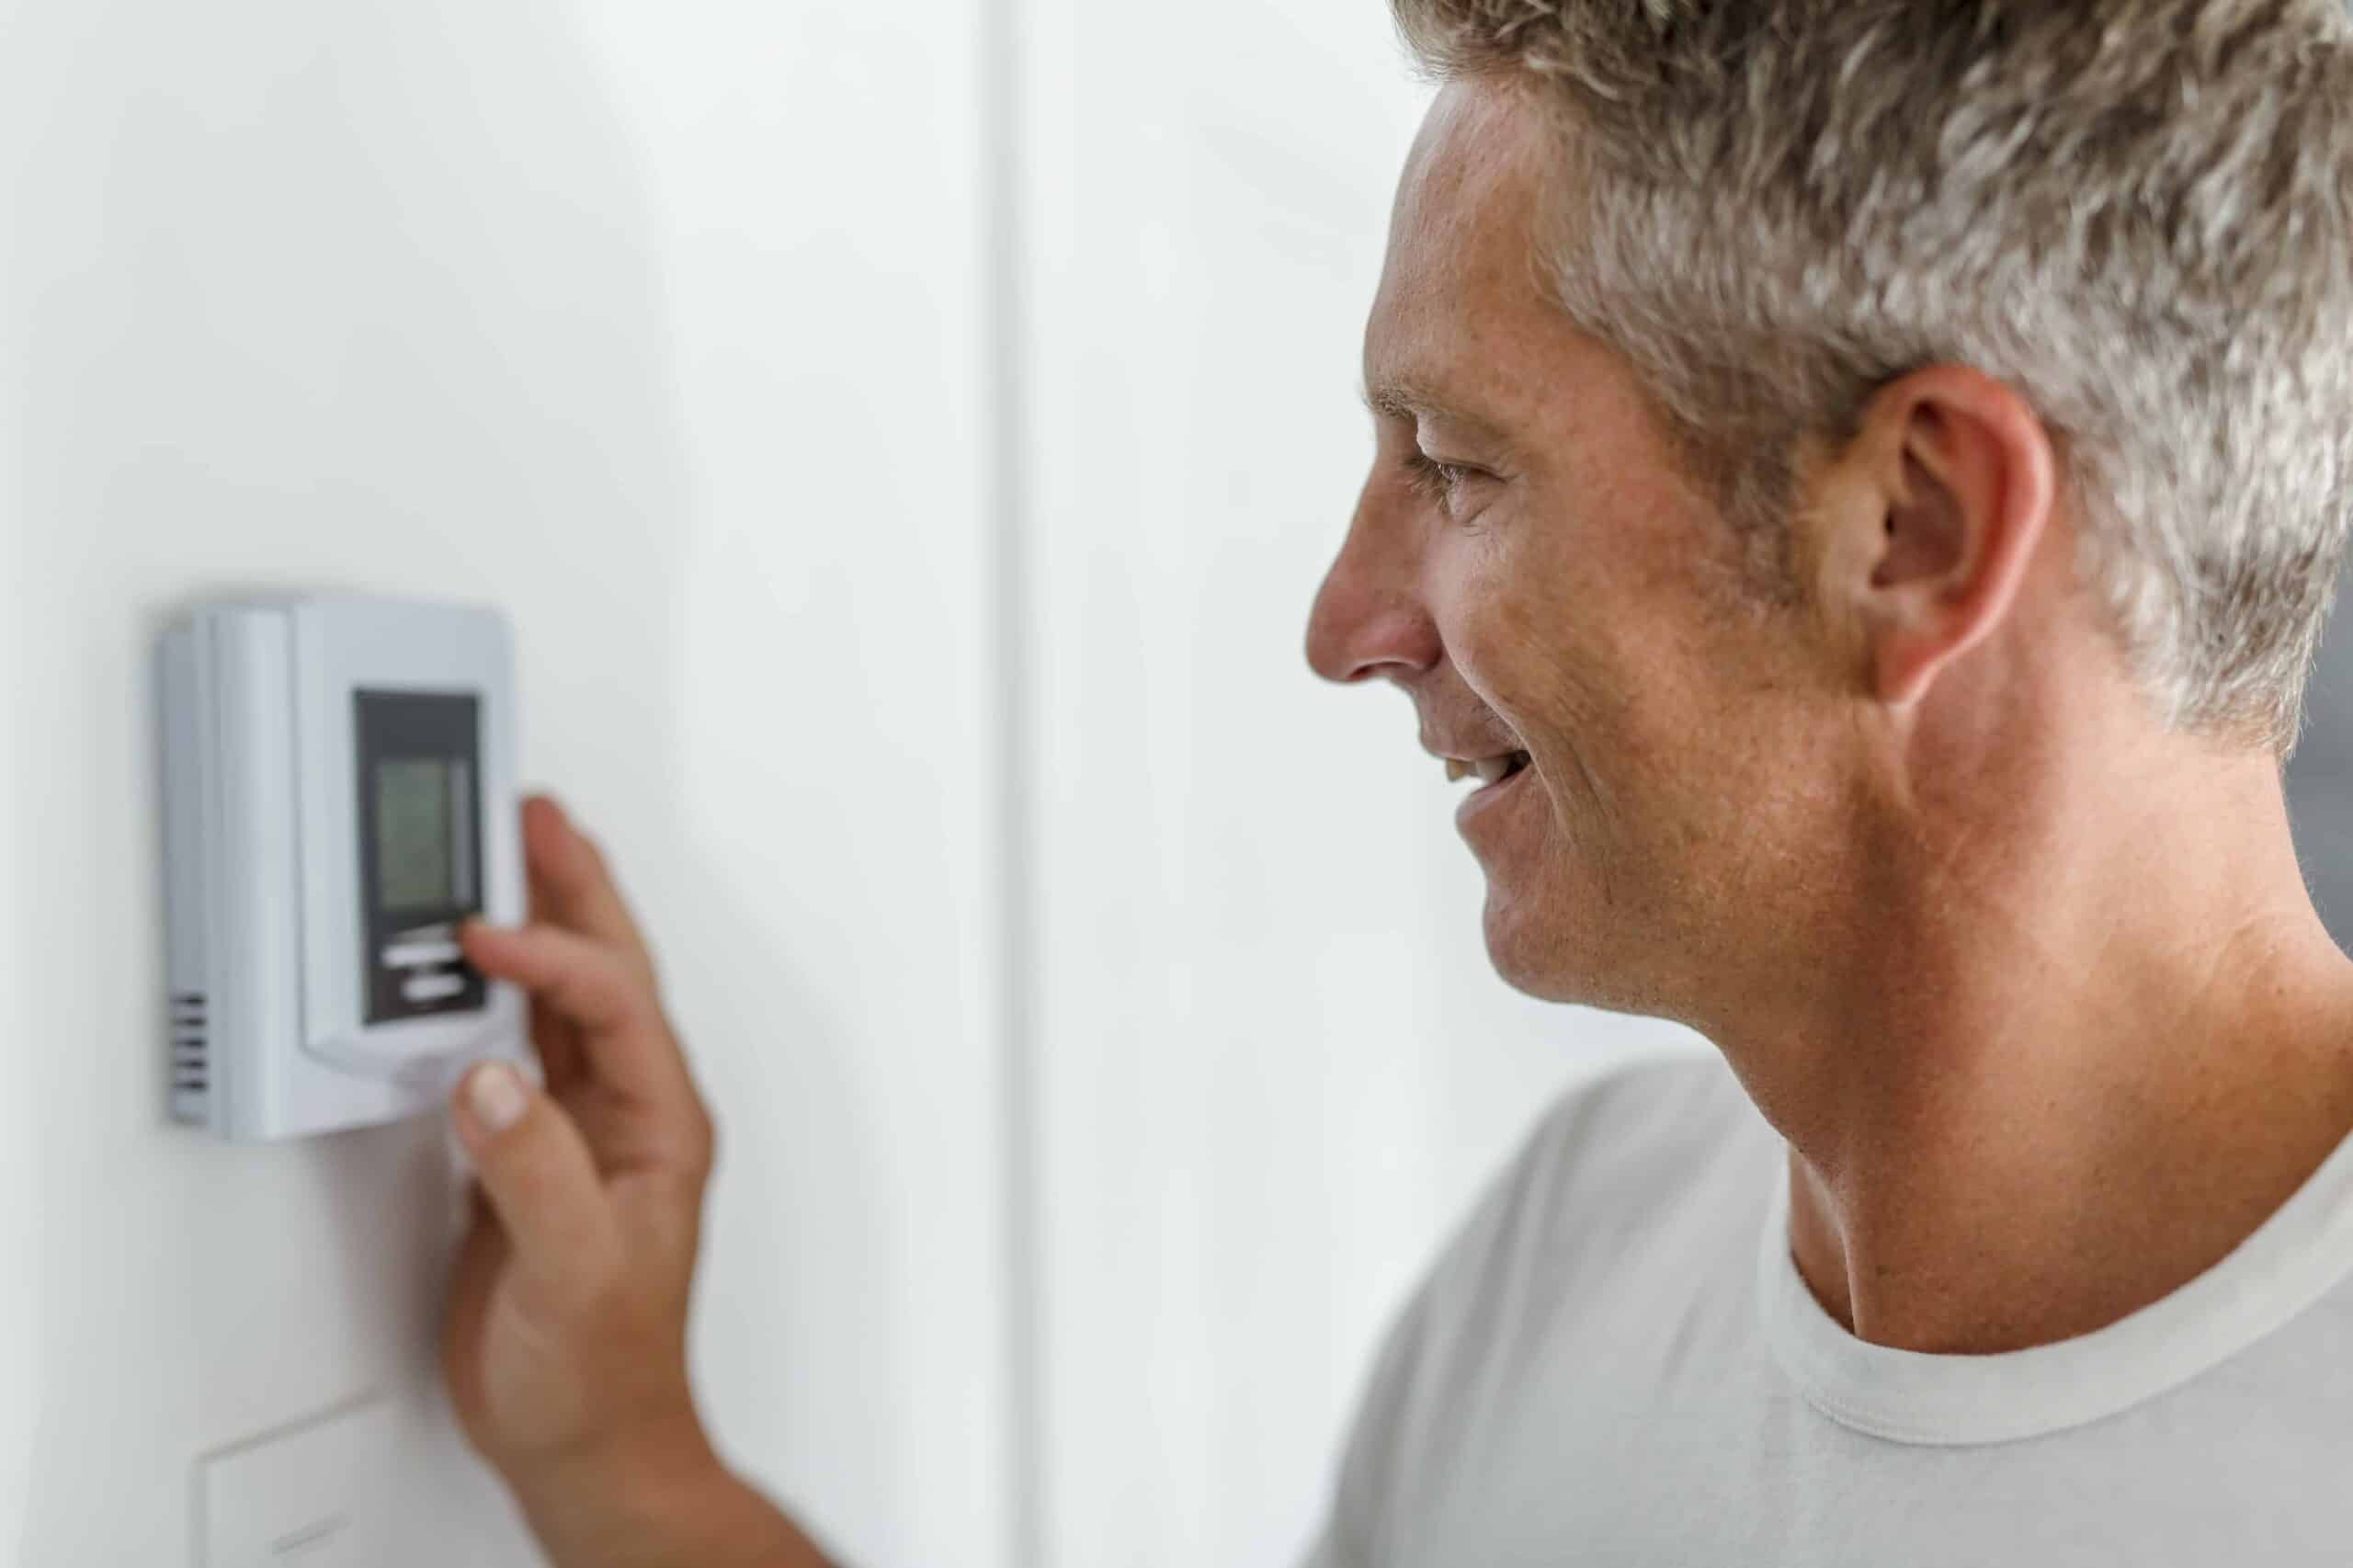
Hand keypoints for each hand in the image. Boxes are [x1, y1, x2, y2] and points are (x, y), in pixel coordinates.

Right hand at [442, 795, 720, 1509]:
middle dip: (574, 890)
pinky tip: (461, 973)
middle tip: (536, 816)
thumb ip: (534, 1171)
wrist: (583, 1439)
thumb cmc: (603, 1370)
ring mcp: (581, 1132)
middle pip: (606, 973)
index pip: (614, 1005)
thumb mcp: (576, 1269)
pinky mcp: (532, 1157)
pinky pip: (516, 1050)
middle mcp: (628, 1116)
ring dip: (538, 928)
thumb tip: (491, 1083)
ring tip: (504, 860)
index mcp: (660, 1124)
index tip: (489, 933)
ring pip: (564, 1001)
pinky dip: (488, 1000)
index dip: (555, 957)